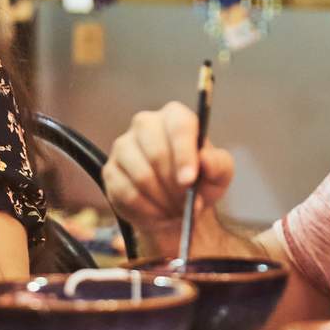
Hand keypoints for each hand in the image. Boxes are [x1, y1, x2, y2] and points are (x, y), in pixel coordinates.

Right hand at [102, 101, 234, 254]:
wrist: (176, 207)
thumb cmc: (199, 183)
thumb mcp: (219, 175)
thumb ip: (218, 165)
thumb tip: (205, 161)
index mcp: (175, 117)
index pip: (178, 126)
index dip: (183, 154)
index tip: (189, 180)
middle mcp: (145, 124)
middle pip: (156, 152)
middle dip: (174, 185)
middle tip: (186, 203)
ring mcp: (123, 146)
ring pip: (141, 175)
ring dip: (162, 200)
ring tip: (175, 208)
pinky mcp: (111, 171)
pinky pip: (127, 193)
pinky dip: (147, 210)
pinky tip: (158, 211)